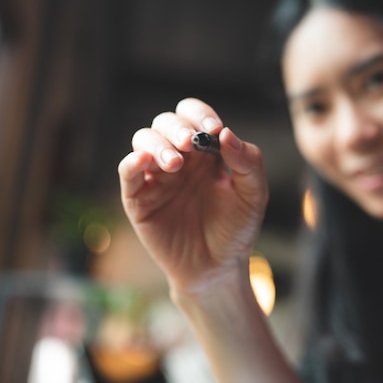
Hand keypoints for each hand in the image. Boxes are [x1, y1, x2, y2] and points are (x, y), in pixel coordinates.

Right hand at [118, 98, 268, 293]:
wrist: (218, 268)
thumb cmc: (237, 230)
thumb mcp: (254, 195)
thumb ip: (248, 162)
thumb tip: (226, 134)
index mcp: (207, 152)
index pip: (195, 117)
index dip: (201, 115)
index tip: (213, 130)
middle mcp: (180, 158)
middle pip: (166, 123)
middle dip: (177, 128)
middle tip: (190, 144)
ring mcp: (157, 177)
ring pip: (144, 141)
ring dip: (157, 144)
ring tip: (175, 164)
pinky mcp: (139, 199)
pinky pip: (128, 173)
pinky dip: (132, 163)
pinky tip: (144, 163)